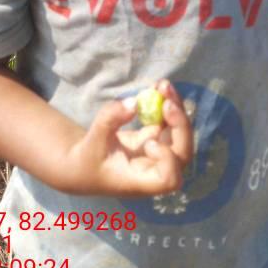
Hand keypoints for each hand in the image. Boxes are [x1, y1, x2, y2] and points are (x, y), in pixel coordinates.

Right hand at [63, 80, 193, 196]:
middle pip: (181, 153)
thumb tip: (134, 102)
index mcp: (141, 181)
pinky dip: (166, 106)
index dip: (167, 158)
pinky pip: (168, 124)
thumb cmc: (87, 160)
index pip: (169, 178)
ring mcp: (157, 155)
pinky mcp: (155, 141)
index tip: (149, 141)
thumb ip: (111, 119)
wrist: (85, 163)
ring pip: (179, 135)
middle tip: (167, 98)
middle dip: (179, 123)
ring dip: (175, 110)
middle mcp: (155, 170)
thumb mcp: (94, 139)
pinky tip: (158, 89)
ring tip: (163, 86)